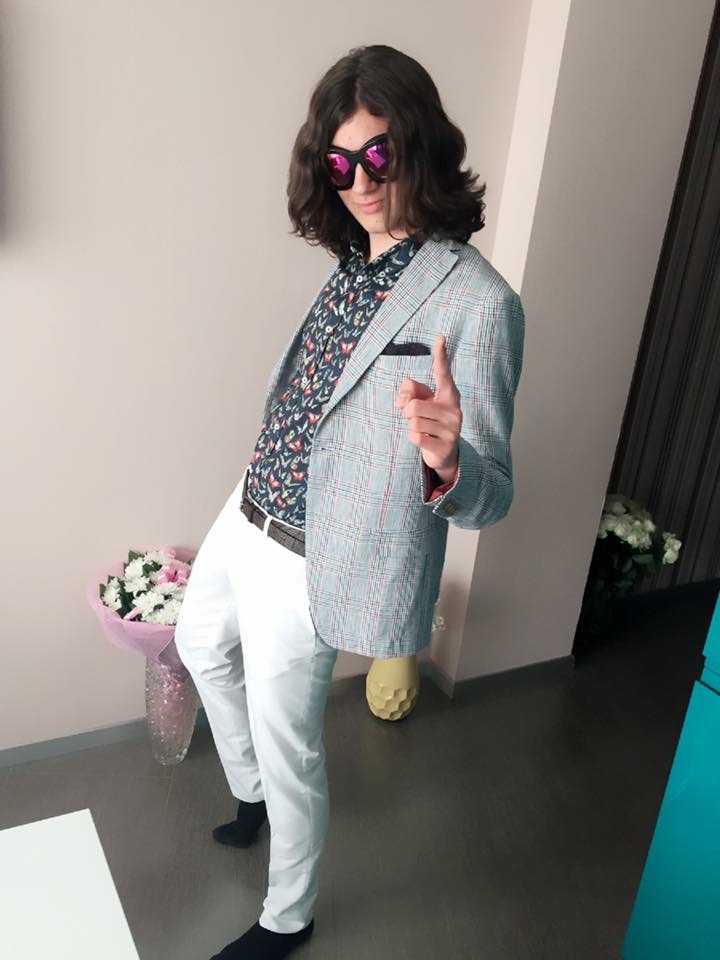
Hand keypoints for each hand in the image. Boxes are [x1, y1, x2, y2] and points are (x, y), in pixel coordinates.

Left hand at [393, 334, 461, 479]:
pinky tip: (425, 440)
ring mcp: (452, 429)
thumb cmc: (430, 422)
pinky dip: (413, 439)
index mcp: (449, 395)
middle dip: (407, 413)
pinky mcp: (445, 446)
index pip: (443, 373)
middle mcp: (454, 410)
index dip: (440, 356)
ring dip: (411, 426)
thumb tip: (402, 398)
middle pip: (413, 405)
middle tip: (416, 418)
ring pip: (413, 421)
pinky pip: (415, 436)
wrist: (444, 454)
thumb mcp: (421, 403)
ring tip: (424, 430)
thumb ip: (410, 392)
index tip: (440, 337)